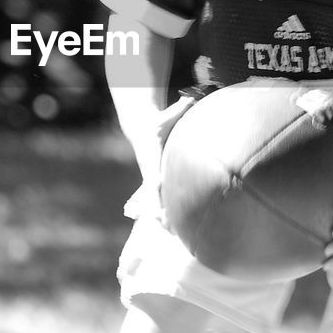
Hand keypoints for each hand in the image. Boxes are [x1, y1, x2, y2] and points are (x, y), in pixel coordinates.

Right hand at [124, 95, 196, 221]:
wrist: (141, 129)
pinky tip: (172, 230)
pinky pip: (160, 201)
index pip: (153, 177)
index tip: (161, 199)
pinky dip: (164, 214)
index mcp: (152, 160)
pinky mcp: (157, 183)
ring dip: (162, 218)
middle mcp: (151, 173)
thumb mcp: (167, 115)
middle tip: (167, 226)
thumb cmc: (157, 122)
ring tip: (172, 235)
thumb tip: (191, 97)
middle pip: (153, 196)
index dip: (156, 189)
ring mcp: (152, 180)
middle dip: (158, 211)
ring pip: (155, 203)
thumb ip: (179, 108)